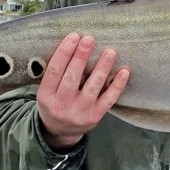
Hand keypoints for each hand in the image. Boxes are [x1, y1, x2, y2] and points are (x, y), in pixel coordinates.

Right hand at [36, 33, 129, 150]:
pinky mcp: (95, 117)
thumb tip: (74, 42)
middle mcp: (61, 106)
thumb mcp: (47, 90)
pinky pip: (108, 100)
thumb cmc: (55, 101)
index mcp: (45, 96)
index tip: (74, 36)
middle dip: (81, 57)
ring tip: (109, 52)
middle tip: (89, 39)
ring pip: (92, 89)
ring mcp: (79, 113)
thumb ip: (56, 72)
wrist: (60, 133)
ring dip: (101, 69)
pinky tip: (124, 72)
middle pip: (71, 79)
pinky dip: (117, 86)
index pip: (53, 71)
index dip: (63, 53)